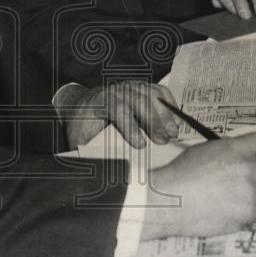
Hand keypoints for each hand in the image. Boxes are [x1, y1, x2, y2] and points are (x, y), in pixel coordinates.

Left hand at [57, 81, 180, 148]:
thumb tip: (103, 170)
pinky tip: (175, 118)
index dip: (130, 125)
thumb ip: (90, 150)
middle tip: (165, 140)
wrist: (82, 105)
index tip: (141, 145)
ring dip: (164, 112)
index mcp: (98, 101)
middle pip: (137, 99)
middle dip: (153, 120)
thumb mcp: (80, 139)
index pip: (116, 108)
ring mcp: (129, 86)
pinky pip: (157, 90)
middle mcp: (114, 90)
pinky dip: (168, 102)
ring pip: (150, 93)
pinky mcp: (139, 87)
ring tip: (174, 132)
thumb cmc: (83, 125)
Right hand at [141, 131, 255, 239]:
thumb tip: (246, 155)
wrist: (170, 200)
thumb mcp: (205, 150)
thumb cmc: (182, 174)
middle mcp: (248, 168)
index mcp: (236, 148)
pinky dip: (248, 212)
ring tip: (235, 196)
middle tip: (246, 178)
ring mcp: (250, 193)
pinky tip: (231, 209)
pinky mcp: (248, 214)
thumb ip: (230, 150)